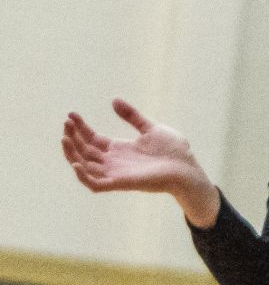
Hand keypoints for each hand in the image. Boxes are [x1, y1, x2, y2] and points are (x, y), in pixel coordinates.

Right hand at [62, 100, 216, 221]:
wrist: (187, 166)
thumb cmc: (173, 149)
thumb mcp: (150, 127)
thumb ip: (132, 116)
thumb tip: (114, 100)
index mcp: (119, 149)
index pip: (92, 139)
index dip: (80, 128)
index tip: (71, 115)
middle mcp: (113, 161)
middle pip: (84, 150)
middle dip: (72, 137)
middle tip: (66, 122)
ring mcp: (115, 173)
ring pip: (84, 166)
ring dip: (71, 153)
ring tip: (65, 138)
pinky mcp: (120, 183)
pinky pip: (95, 183)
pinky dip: (83, 176)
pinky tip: (76, 162)